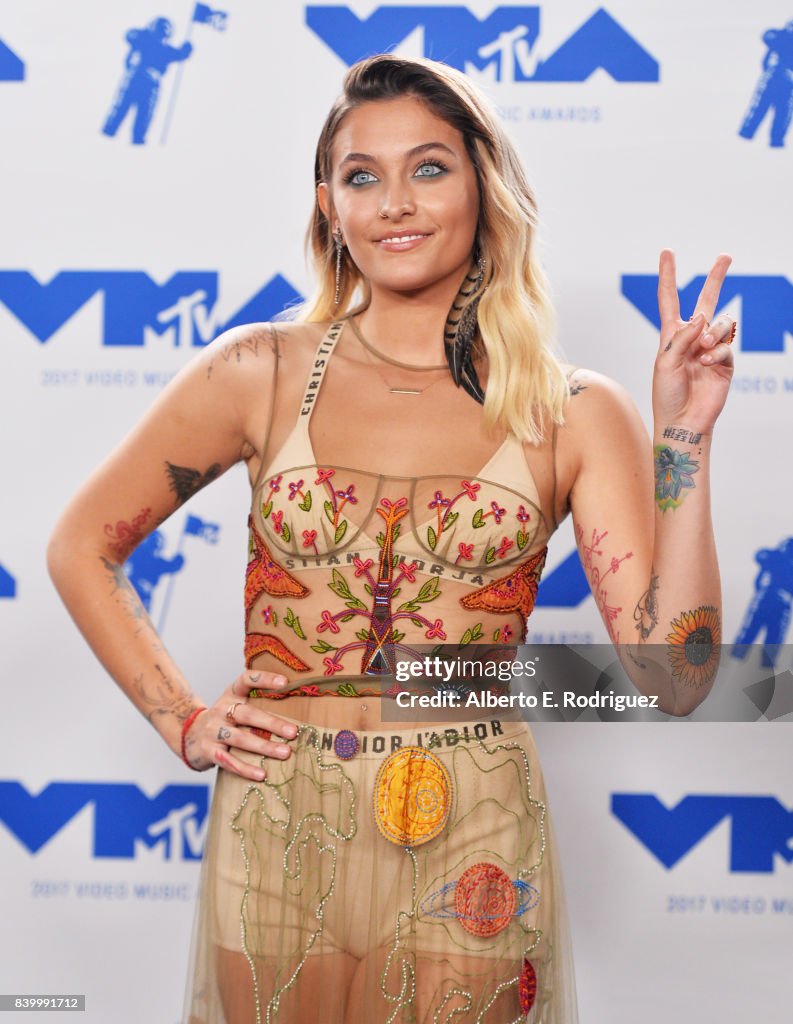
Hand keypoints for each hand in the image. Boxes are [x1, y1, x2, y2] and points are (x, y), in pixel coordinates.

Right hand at [182, 669, 297, 779]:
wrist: (189, 735)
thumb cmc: (225, 719)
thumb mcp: (236, 704)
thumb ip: (258, 703)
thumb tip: (299, 706)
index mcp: (231, 694)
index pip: (246, 680)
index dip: (265, 679)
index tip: (285, 682)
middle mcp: (221, 709)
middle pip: (247, 714)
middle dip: (271, 723)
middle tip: (293, 732)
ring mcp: (213, 730)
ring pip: (239, 738)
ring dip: (263, 746)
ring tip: (285, 753)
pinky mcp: (208, 750)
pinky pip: (228, 761)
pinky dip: (245, 768)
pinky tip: (261, 774)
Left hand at [653, 250, 734, 433]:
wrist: (683, 420)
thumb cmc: (667, 394)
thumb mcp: (664, 363)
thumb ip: (681, 337)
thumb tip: (702, 317)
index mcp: (671, 335)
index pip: (669, 300)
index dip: (668, 276)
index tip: (667, 252)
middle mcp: (692, 338)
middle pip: (707, 300)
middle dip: (716, 278)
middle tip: (725, 256)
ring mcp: (710, 348)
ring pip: (721, 323)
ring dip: (713, 332)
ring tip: (703, 349)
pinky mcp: (725, 362)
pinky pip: (725, 346)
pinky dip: (716, 353)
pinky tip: (706, 364)